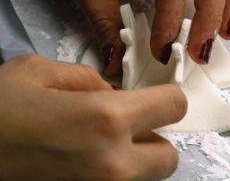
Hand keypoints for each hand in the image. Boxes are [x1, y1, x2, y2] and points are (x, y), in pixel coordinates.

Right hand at [0, 55, 186, 180]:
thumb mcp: (41, 73)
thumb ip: (92, 81)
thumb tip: (117, 95)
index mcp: (106, 119)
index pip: (174, 107)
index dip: (167, 98)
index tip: (156, 97)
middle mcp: (112, 165)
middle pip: (169, 157)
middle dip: (154, 139)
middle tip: (128, 127)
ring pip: (146, 179)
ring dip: (136, 161)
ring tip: (101, 146)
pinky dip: (113, 176)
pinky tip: (84, 162)